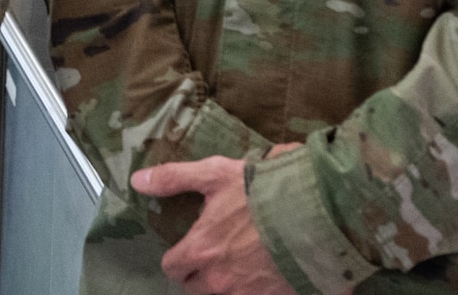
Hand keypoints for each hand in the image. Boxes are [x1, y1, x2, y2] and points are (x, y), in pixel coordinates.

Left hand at [131, 148, 298, 294]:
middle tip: (216, 254)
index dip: (177, 258)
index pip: (172, 268)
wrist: (320, 214)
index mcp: (202, 251)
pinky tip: (266, 273)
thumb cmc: (264, 192)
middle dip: (201, 274)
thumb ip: (174, 178)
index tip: (188, 246)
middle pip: (196, 288)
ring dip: (228, 284)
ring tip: (242, 263)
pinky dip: (257, 289)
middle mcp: (221, 280)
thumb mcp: (215, 174)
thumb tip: (137, 181)